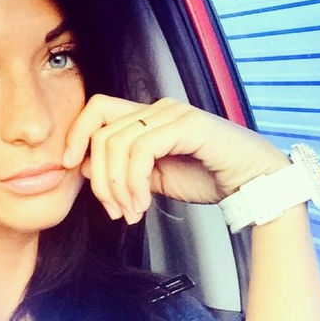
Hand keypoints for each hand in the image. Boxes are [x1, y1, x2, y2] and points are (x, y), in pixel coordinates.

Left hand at [62, 94, 289, 223]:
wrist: (252, 182)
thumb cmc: (207, 177)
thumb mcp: (153, 178)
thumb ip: (123, 169)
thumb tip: (82, 166)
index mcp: (146, 116)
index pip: (96, 109)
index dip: (76, 135)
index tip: (67, 166)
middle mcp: (157, 108)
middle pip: (101, 133)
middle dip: (99, 179)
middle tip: (113, 210)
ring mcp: (172, 113)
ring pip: (117, 144)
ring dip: (117, 187)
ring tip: (131, 211)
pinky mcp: (186, 125)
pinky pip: (141, 151)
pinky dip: (134, 183)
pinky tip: (143, 204)